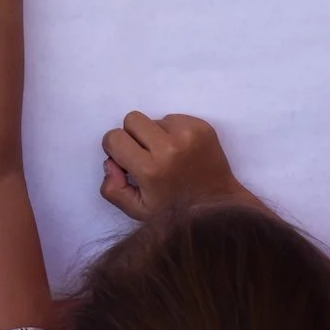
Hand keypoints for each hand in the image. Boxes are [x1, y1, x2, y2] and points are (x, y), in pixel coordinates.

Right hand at [99, 112, 258, 220]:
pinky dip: (173, 132)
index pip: (114, 137)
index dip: (116, 149)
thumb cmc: (174, 211)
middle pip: (132, 120)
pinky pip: (173, 118)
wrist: (219, 206)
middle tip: (146, 156)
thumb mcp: (136, 210)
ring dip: (155, 135)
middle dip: (134, 136)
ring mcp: (188, 134)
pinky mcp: (202, 127)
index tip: (127, 161)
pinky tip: (183, 152)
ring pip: (154, 119)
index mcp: (150, 170)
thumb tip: (111, 162)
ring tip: (169, 157)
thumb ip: (112, 189)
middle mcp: (169, 147)